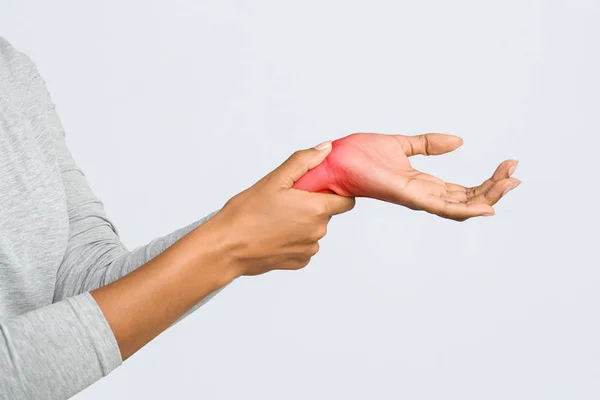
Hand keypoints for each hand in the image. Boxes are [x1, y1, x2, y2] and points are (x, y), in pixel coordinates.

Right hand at [210, 142, 355, 275]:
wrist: (226, 248)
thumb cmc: (246, 213)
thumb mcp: (274, 180)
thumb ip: (304, 162)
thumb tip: (326, 149)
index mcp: (316, 209)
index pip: (347, 201)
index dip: (336, 192)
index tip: (318, 188)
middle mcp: (318, 231)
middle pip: (327, 214)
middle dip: (312, 205)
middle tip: (286, 200)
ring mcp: (309, 249)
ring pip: (314, 230)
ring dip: (302, 223)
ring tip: (276, 218)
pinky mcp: (298, 262)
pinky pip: (304, 246)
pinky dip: (294, 240)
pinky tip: (274, 234)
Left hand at [293, 133, 519, 220]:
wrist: (335, 158)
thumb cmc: (360, 154)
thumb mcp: (403, 144)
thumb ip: (429, 144)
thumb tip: (459, 141)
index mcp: (423, 184)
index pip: (462, 190)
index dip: (487, 182)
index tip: (509, 166)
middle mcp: (423, 195)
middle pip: (467, 201)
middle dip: (494, 190)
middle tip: (516, 174)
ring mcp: (416, 198)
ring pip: (460, 206)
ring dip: (488, 197)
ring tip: (511, 183)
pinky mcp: (407, 195)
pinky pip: (441, 207)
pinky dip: (466, 209)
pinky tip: (488, 205)